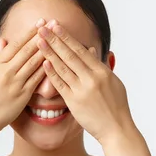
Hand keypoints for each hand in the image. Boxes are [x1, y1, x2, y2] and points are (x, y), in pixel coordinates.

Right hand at [0, 18, 54, 135]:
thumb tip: (2, 42)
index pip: (15, 44)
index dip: (29, 32)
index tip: (40, 22)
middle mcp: (6, 72)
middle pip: (27, 50)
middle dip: (41, 35)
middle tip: (53, 23)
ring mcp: (15, 83)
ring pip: (34, 63)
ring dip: (47, 49)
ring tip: (58, 38)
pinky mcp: (22, 95)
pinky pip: (37, 80)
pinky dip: (46, 69)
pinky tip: (56, 61)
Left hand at [36, 21, 134, 143]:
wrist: (116, 129)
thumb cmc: (116, 107)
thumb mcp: (113, 83)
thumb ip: (101, 66)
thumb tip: (91, 51)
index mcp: (102, 72)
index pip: (81, 50)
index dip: (67, 37)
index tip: (56, 25)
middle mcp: (92, 78)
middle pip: (70, 55)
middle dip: (55, 39)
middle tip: (42, 27)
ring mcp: (82, 90)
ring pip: (63, 67)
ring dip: (49, 53)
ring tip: (38, 41)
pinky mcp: (74, 102)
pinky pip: (60, 85)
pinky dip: (52, 73)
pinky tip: (43, 62)